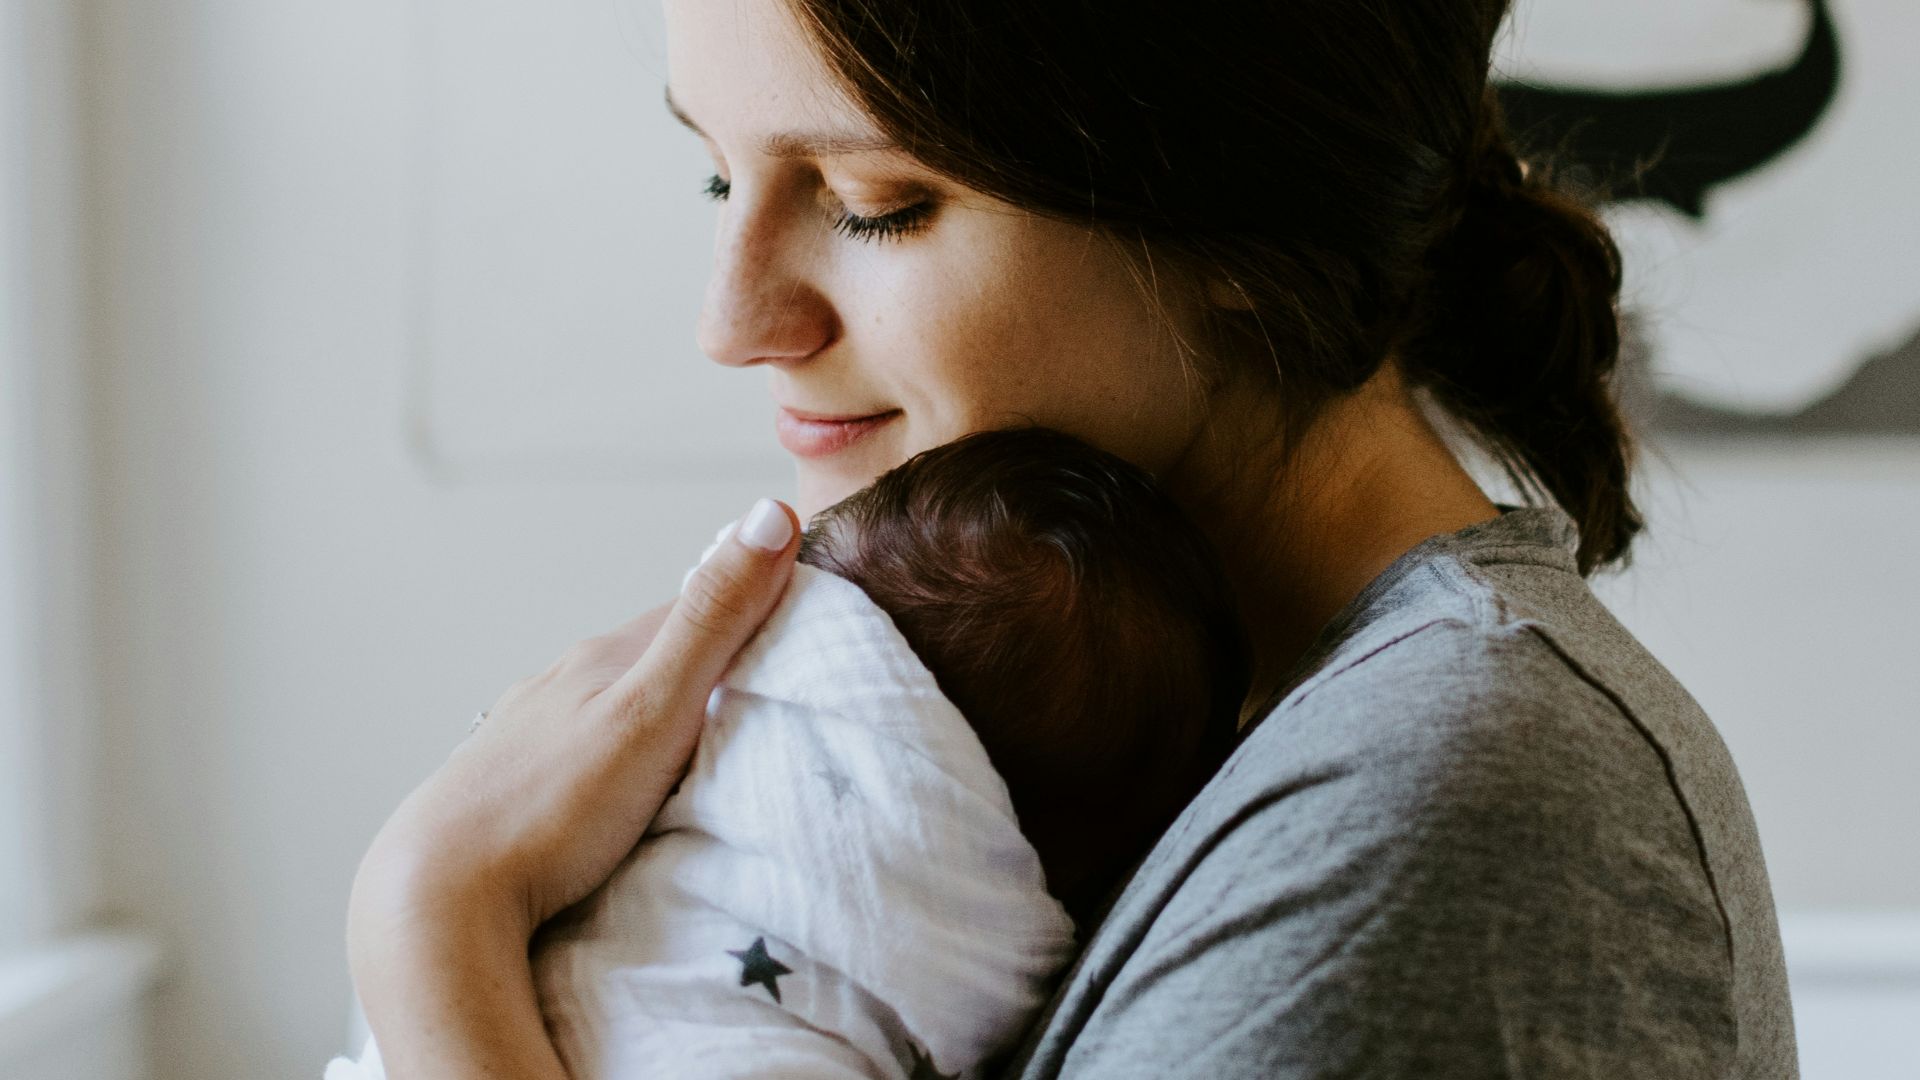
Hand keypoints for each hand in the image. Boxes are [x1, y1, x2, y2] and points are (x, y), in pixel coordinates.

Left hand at [344, 497, 799, 1079]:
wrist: (436, 898)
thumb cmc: (552, 809)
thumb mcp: (654, 710)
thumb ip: (713, 622)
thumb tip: (769, 513)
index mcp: (602, 658)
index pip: (695, 608)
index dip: (752, 605)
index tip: (807, 622)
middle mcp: (561, 683)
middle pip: (652, 655)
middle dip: (707, 662)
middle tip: (768, 691)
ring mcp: (528, 733)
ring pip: (610, 703)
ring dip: (657, 711)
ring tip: (700, 745)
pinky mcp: (507, 785)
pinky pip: (577, 753)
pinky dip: (613, 756)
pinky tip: (617, 787)